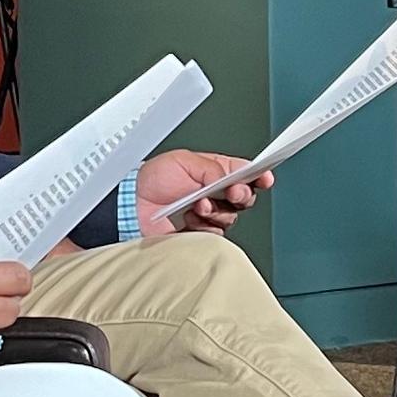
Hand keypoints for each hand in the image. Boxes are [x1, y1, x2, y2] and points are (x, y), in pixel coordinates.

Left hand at [138, 149, 266, 233]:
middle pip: (244, 197)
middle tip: (232, 191)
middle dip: (241, 193)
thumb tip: (231, 177)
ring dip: (217, 209)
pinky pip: (216, 234)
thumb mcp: (183, 161)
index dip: (258, 175)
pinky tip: (191, 218)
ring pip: (232, 216)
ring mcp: (207, 215)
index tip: (265, 178)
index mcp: (213, 172)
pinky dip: (205, 226)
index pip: (243, 173)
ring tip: (199, 204)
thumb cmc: (151, 181)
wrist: (132, 206)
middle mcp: (214, 194)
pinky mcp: (199, 234)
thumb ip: (212, 169)